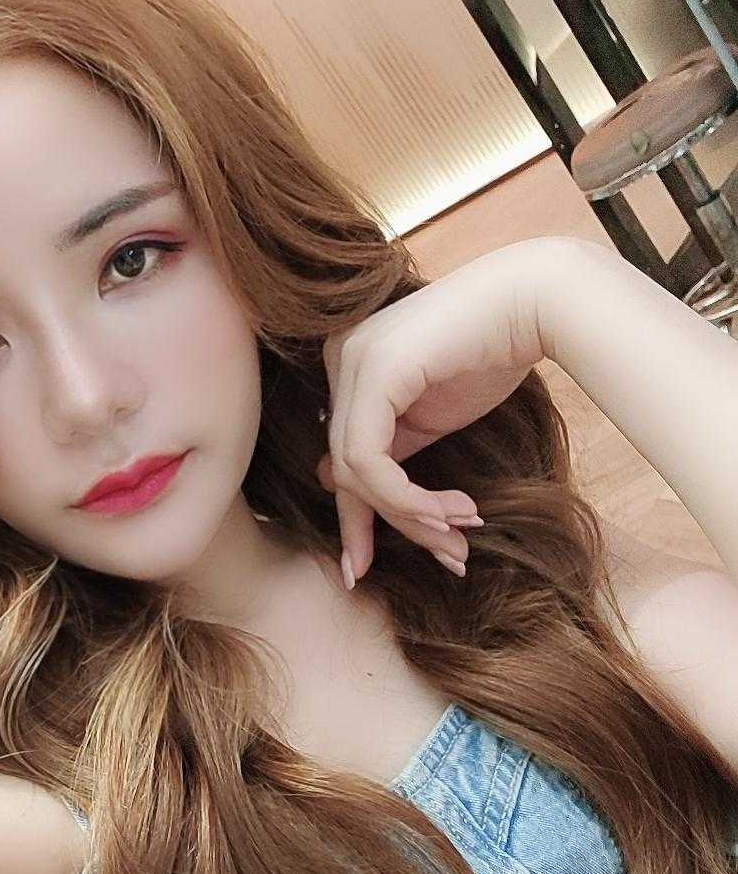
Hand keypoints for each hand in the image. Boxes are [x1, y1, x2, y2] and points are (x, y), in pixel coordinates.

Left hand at [317, 238, 571, 584]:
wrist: (538, 303)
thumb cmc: (493, 351)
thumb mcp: (429, 414)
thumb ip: (388, 448)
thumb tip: (335, 482)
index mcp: (349, 366)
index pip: (343, 457)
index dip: (356, 520)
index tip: (365, 570)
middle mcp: (339, 357)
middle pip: (346, 470)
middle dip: (394, 525)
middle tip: (447, 557)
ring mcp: (352, 359)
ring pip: (356, 472)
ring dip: (412, 516)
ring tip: (460, 533)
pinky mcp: (374, 369)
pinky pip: (369, 460)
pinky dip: (406, 497)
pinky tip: (448, 511)